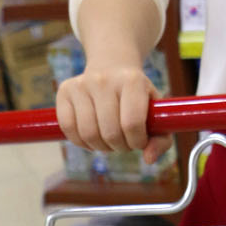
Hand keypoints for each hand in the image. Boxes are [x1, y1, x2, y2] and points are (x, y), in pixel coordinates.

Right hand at [56, 65, 171, 165]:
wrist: (111, 66)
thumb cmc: (137, 97)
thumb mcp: (155, 113)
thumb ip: (161, 140)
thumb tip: (148, 159)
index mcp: (132, 80)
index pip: (132, 124)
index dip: (136, 142)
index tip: (139, 141)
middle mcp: (104, 79)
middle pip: (110, 133)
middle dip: (120, 147)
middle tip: (124, 142)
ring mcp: (82, 84)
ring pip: (88, 134)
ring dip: (101, 147)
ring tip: (109, 140)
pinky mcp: (64, 90)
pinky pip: (69, 129)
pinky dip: (81, 142)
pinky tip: (91, 137)